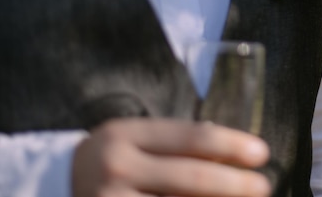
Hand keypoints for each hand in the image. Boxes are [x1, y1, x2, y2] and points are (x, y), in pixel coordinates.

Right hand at [72, 118, 270, 196]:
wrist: (57, 184)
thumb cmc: (112, 159)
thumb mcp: (135, 140)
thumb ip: (174, 144)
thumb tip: (231, 155)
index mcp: (126, 135)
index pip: (189, 138)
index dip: (230, 145)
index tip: (261, 153)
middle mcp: (116, 167)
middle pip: (190, 178)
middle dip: (234, 185)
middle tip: (264, 186)